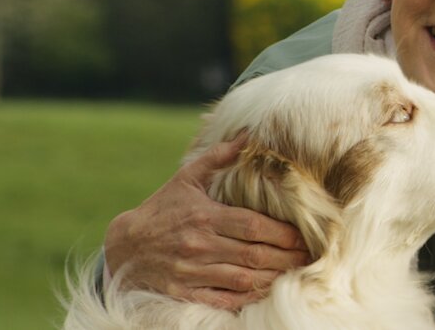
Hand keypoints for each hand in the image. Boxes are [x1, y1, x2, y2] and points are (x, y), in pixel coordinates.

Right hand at [103, 135, 310, 309]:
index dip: (283, 233)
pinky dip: (249, 297)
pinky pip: (225, 299)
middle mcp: (199, 245)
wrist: (124, 246)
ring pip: (244, 279)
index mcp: (204, 216)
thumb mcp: (186, 178)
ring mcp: (192, 273)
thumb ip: (219, 157)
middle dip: (288, 257)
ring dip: (274, 278)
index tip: (305, 235)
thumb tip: (248, 135)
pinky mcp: (185, 293)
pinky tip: (267, 290)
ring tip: (296, 272)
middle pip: (254, 255)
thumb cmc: (162, 209)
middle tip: (310, 256)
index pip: (253, 226)